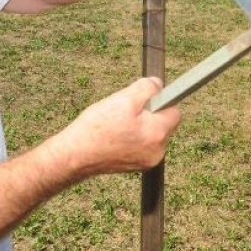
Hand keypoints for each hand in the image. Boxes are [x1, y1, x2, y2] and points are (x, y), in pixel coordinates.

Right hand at [53, 77, 181, 176]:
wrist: (76, 155)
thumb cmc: (98, 128)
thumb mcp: (123, 99)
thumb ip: (146, 88)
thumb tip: (158, 84)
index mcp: (158, 133)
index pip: (174, 110)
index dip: (160, 100)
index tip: (144, 98)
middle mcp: (158, 151)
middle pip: (163, 123)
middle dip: (149, 113)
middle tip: (126, 110)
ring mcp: (148, 161)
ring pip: (152, 133)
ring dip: (140, 125)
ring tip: (117, 124)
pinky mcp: (137, 166)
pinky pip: (142, 144)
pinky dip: (133, 137)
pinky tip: (115, 134)